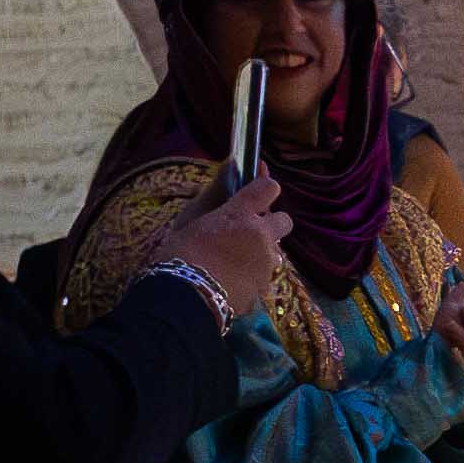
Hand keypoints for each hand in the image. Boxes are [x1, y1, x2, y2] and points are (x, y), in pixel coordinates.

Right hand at [162, 174, 287, 313]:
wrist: (183, 301)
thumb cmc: (179, 254)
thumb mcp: (189, 219)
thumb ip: (214, 193)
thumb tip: (232, 161)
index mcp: (242, 214)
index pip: (269, 187)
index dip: (263, 188)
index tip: (255, 192)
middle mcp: (261, 235)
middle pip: (284, 220)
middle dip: (270, 223)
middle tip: (246, 232)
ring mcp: (266, 263)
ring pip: (275, 251)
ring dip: (261, 252)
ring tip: (233, 261)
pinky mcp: (264, 288)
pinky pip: (264, 276)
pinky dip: (252, 276)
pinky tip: (231, 281)